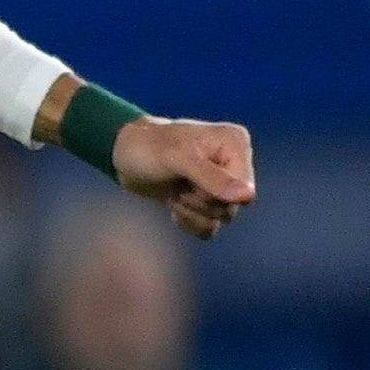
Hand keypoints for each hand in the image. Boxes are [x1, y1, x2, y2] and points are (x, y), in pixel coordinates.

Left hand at [112, 113, 254, 238]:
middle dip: (199, 202)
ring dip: (191, 210)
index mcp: (235, 144)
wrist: (122, 155)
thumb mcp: (177, 159)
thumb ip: (212, 178)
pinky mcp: (205, 198)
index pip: (244, 190)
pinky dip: (189, 221)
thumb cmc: (147, 148)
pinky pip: (209, 226)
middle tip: (178, 184)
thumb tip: (248, 196)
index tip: (191, 180)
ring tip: (174, 191)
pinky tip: (173, 206)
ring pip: (220, 218)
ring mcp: (221, 182)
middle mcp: (233, 162)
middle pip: (232, 207)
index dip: (215, 194)